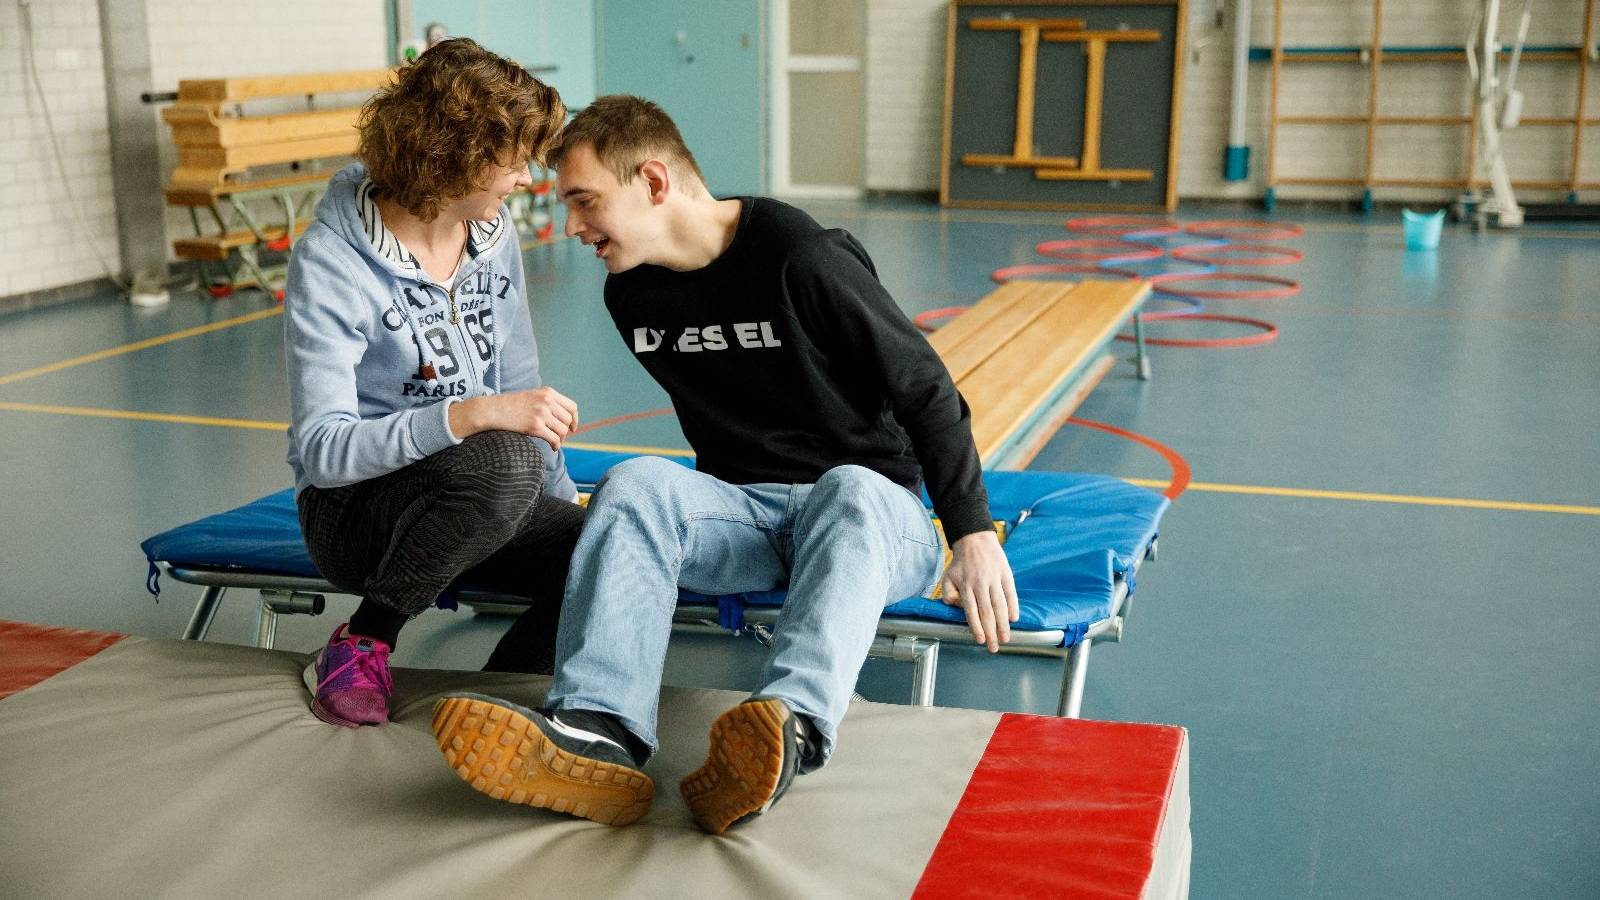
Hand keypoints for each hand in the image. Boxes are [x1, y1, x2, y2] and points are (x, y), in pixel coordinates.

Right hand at [450, 386, 578, 448]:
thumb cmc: (511, 405)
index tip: (572, 428)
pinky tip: (552, 447)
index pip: (572, 406)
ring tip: (554, 442)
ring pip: (562, 431)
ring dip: (561, 439)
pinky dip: (556, 445)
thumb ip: (547, 403)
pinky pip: (554, 439)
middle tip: (559, 437)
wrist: (492, 410)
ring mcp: (541, 413)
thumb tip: (565, 418)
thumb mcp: (532, 396)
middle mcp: (547, 401)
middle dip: (566, 431)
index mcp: (548, 392)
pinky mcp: (535, 426)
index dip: (574, 419)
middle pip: (568, 420)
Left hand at [939, 530, 1017, 652]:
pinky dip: (1013, 606)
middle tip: (995, 647)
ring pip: (999, 605)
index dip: (977, 628)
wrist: (975, 540)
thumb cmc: (961, 563)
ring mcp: (994, 578)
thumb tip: (959, 610)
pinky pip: (1010, 592)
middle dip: (991, 632)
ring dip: (1003, 624)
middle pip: (987, 612)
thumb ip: (949, 596)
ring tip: (1006, 638)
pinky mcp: (1005, 573)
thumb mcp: (948, 578)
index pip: (971, 612)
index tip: (981, 641)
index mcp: (966, 586)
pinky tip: (1014, 618)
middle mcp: (980, 584)